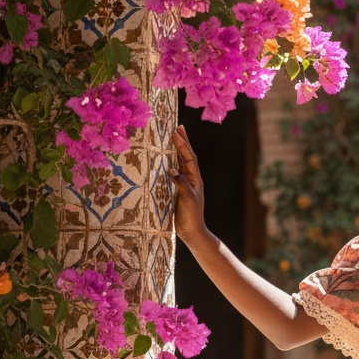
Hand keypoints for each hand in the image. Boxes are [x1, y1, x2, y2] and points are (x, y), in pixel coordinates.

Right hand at [171, 126, 208, 244]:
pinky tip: (163, 158)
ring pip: (179, 163)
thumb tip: (172, 169)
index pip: (189, 158)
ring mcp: (183, 184)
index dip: (183, 145)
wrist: (191, 232)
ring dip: (176, 150)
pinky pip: (172, 173)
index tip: (177, 131)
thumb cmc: (192, 216)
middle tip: (178, 127)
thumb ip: (181, 184)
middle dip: (182, 142)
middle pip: (186, 156)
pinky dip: (168, 163)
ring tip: (171, 137)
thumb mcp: (187, 199)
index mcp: (195, 180)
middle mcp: (190, 179)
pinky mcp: (176, 190)